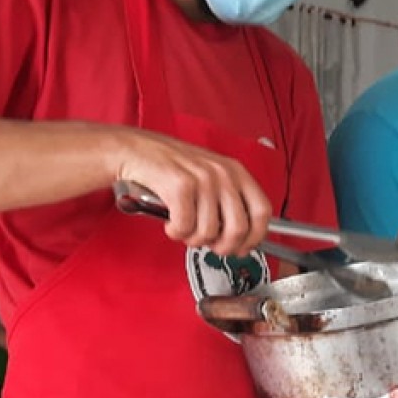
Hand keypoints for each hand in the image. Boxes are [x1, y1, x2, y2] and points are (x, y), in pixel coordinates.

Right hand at [115, 129, 271, 256]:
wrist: (135, 150)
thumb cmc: (170, 166)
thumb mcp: (210, 176)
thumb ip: (228, 201)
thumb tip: (241, 237)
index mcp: (235, 171)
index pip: (262, 211)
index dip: (255, 237)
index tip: (244, 248)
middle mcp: (222, 173)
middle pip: (238, 228)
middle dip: (223, 246)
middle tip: (210, 245)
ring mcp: (202, 179)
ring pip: (208, 232)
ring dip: (193, 239)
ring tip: (184, 227)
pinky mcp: (180, 186)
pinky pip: (185, 228)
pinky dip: (175, 232)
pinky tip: (170, 222)